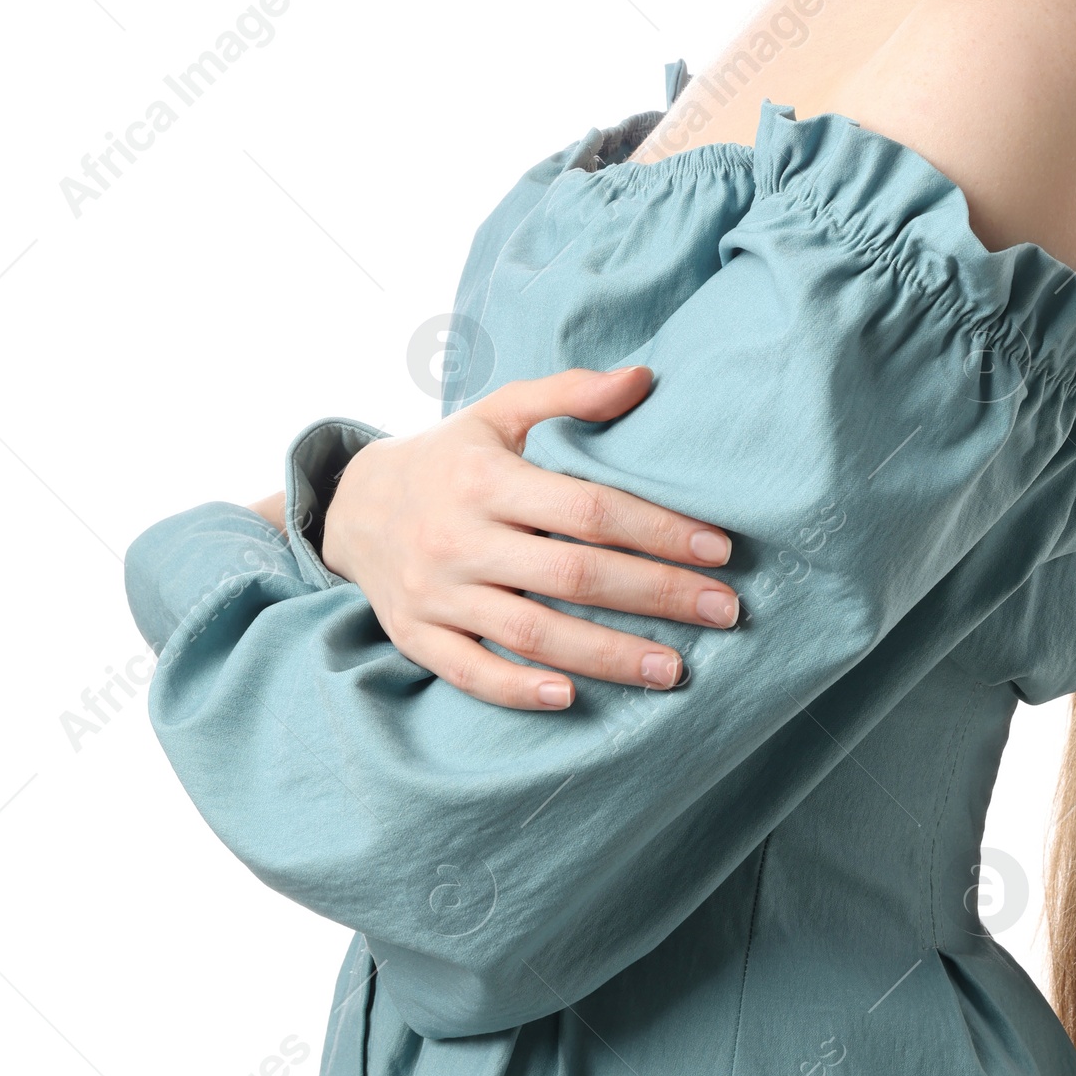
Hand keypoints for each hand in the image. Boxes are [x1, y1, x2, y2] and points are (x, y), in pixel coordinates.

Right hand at [318, 365, 739, 709]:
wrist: (350, 506)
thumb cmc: (450, 457)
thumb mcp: (500, 412)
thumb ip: (570, 394)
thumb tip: (644, 378)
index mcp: (485, 480)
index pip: (589, 510)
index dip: (659, 531)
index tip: (719, 551)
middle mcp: (458, 538)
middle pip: (573, 576)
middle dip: (656, 596)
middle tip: (724, 612)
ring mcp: (435, 594)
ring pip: (531, 633)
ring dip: (608, 656)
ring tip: (674, 669)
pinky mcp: (416, 637)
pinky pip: (471, 673)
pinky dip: (519, 689)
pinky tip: (574, 698)